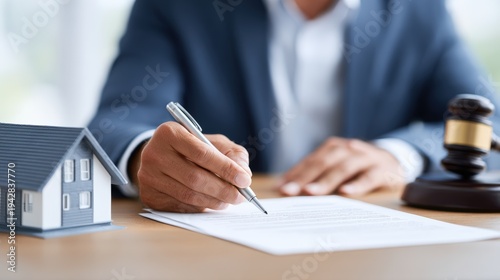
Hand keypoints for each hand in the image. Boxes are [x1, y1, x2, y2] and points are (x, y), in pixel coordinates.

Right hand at [131, 122, 251, 212]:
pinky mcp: (149, 196)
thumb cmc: (192, 148)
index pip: (202, 153)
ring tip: (229, 201)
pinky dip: (200, 207)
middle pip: (194, 177)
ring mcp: (148, 176)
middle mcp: (153, 154)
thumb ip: (231, 154)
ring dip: (214, 201)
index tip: (244, 180)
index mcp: (170, 133)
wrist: (160, 156)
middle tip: (240, 196)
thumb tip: (244, 175)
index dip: (226, 169)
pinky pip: (180, 206)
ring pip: (188, 195)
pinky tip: (211, 203)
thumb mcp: (212, 142)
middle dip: (223, 189)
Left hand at [278, 137, 404, 196]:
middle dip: (304, 177)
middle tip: (290, 191)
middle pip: (323, 163)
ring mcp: (365, 158)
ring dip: (326, 180)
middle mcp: (348, 149)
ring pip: (343, 168)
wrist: (394, 161)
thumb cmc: (357, 167)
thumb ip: (314, 174)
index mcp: (333, 148)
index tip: (280, 188)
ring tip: (311, 192)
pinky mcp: (383, 170)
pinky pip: (369, 177)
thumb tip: (284, 186)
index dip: (295, 174)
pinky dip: (357, 185)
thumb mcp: (336, 166)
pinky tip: (345, 193)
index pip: (311, 161)